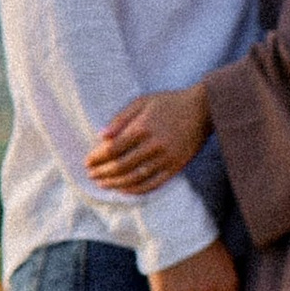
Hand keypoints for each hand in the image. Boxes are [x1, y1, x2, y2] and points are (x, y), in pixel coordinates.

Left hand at [87, 84, 211, 194]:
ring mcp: (165, 158)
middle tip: (91, 176)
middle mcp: (153, 145)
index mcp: (142, 127)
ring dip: (116, 183)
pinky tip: (124, 189)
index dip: (97, 158)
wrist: (202, 109)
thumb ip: (121, 118)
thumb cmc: (169, 102)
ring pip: (135, 177)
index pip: (112, 149)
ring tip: (103, 184)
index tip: (87, 163)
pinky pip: (153, 183)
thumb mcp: (142, 101)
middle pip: (121, 165)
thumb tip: (101, 136)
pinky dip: (136, 189)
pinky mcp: (176, 167)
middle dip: (103, 172)